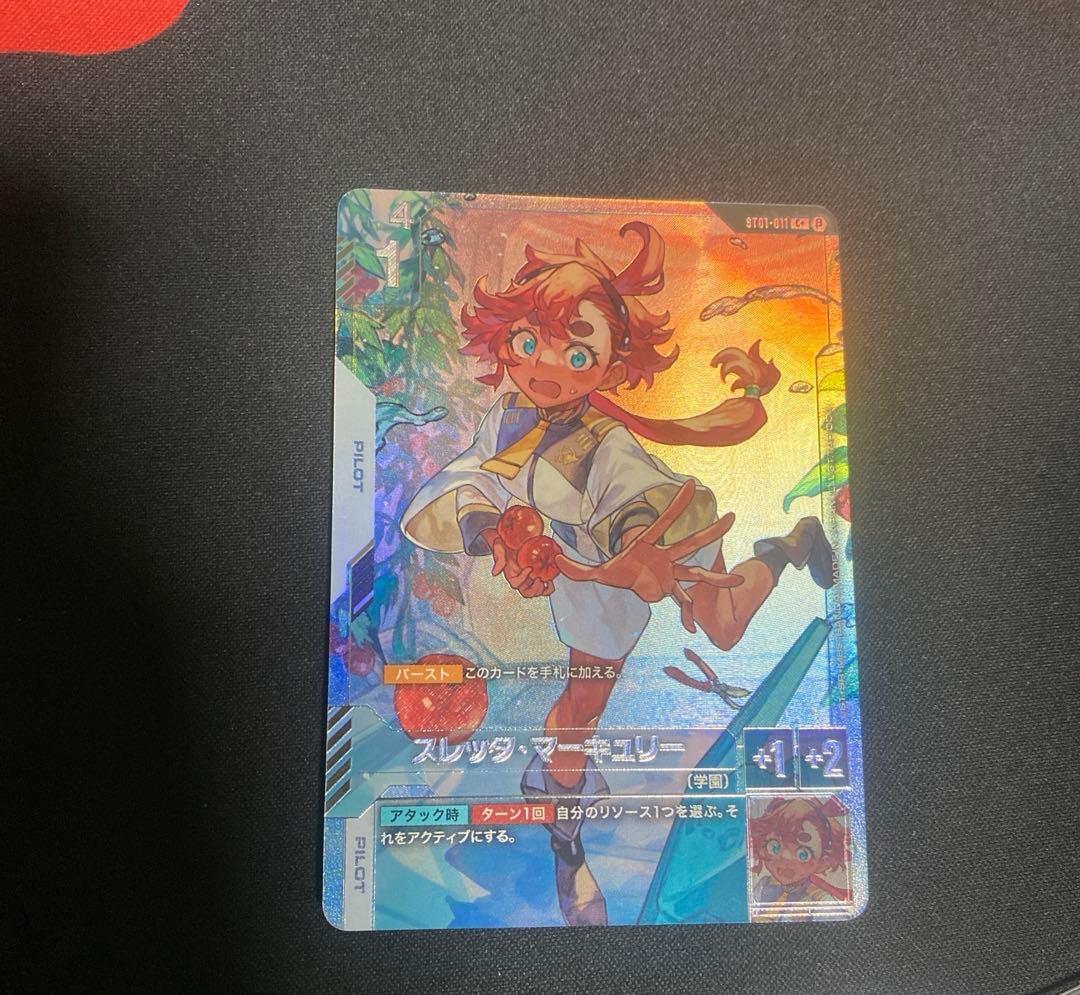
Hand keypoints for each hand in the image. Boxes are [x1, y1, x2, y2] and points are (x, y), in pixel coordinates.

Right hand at [482, 528, 555, 598]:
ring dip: (542, 589)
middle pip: (527, 592)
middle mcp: (520, 578)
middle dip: (534, 589)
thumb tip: (496, 572)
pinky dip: (548, 587)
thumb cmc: (505, 542)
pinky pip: (544, 586)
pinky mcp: (538, 573)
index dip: (522, 579)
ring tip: (546, 581)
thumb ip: (499, 559)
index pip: (515, 584)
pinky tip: (551, 580)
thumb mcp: (499, 548)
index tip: (529, 568)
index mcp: (511, 574)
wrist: (511, 536)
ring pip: (536, 591)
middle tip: (539, 579)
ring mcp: (529, 577)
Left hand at [553, 480, 742, 631]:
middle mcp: (664, 557)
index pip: (662, 521)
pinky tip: (694, 629)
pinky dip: (688, 615)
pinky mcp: (670, 590)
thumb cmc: (614, 569)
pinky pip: (683, 602)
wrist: (624, 580)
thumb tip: (555, 559)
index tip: (690, 483)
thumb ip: (575, 567)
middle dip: (710, 533)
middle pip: (690, 543)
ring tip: (741, 581)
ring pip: (697, 572)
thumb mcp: (592, 571)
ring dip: (717, 577)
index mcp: (647, 546)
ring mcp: (670, 573)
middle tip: (733, 518)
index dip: (677, 503)